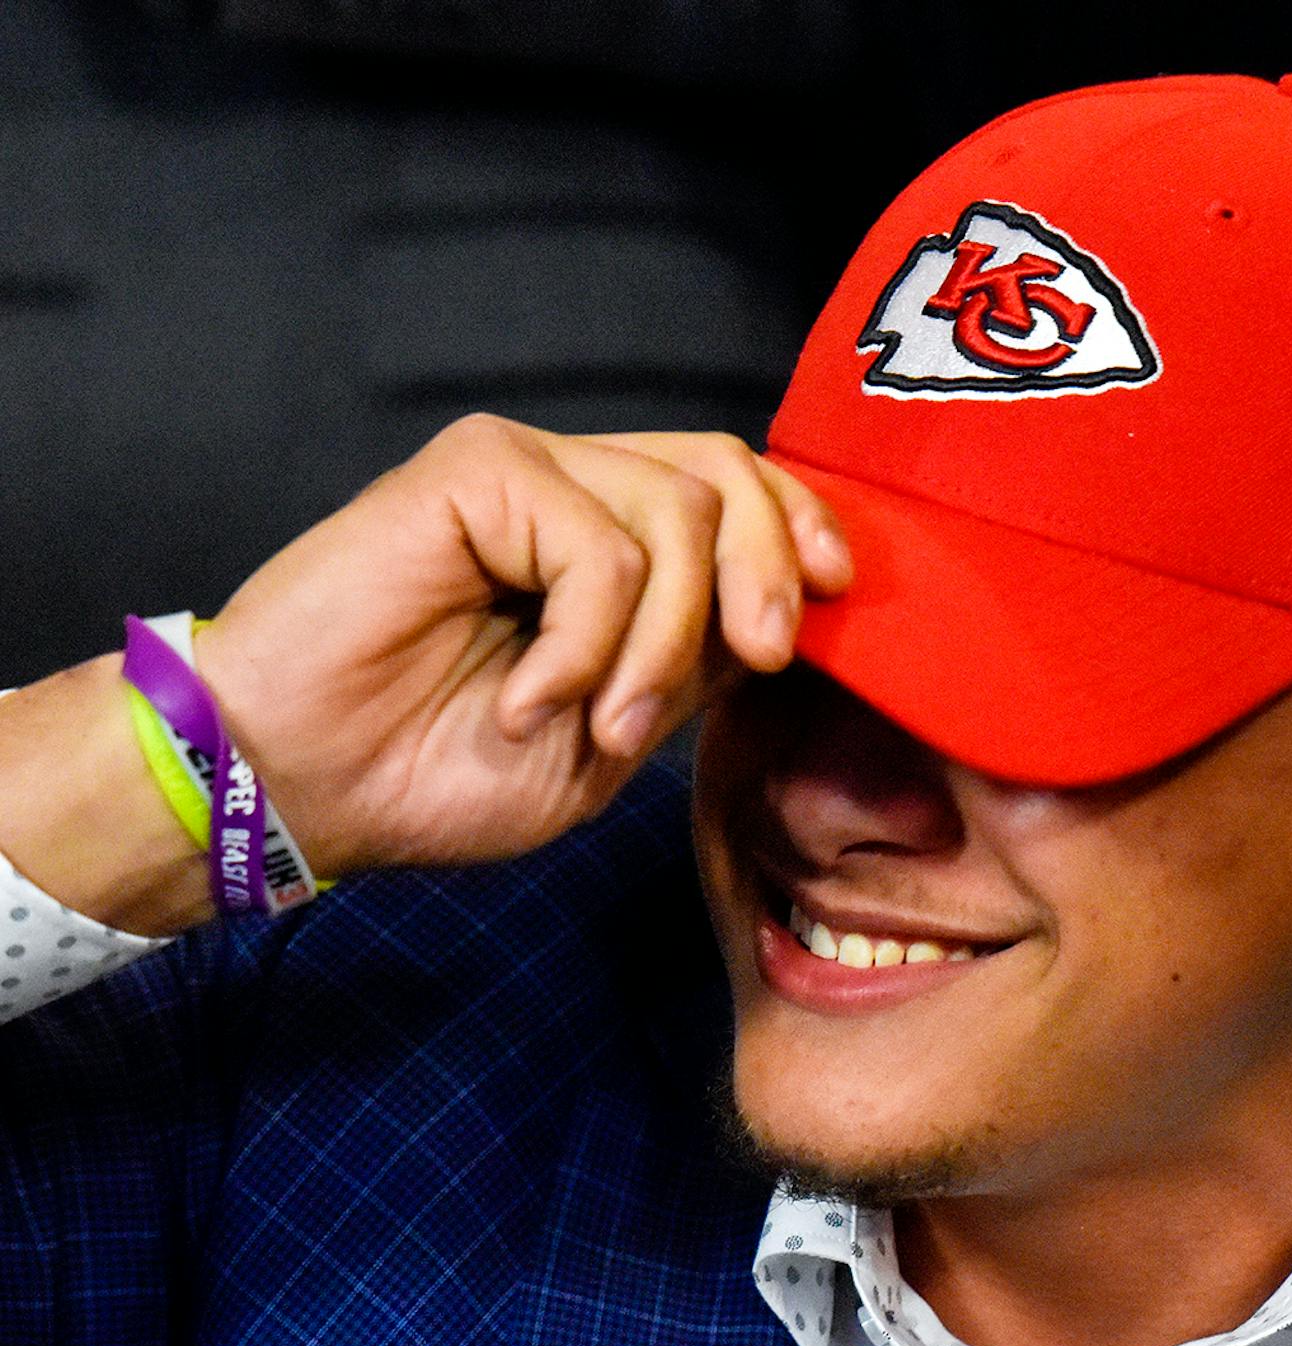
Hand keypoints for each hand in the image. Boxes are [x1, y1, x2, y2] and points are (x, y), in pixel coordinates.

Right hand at [192, 415, 851, 878]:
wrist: (306, 783)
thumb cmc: (441, 768)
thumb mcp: (614, 732)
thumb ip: (694, 664)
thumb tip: (784, 616)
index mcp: (617, 542)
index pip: (743, 489)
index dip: (802, 525)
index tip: (837, 594)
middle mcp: (578, 489)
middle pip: (729, 476)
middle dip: (768, 572)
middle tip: (756, 661)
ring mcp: (528, 471)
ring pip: (679, 516)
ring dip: (660, 644)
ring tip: (596, 722)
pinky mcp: (476, 469)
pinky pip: (601, 547)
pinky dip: (585, 643)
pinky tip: (527, 698)